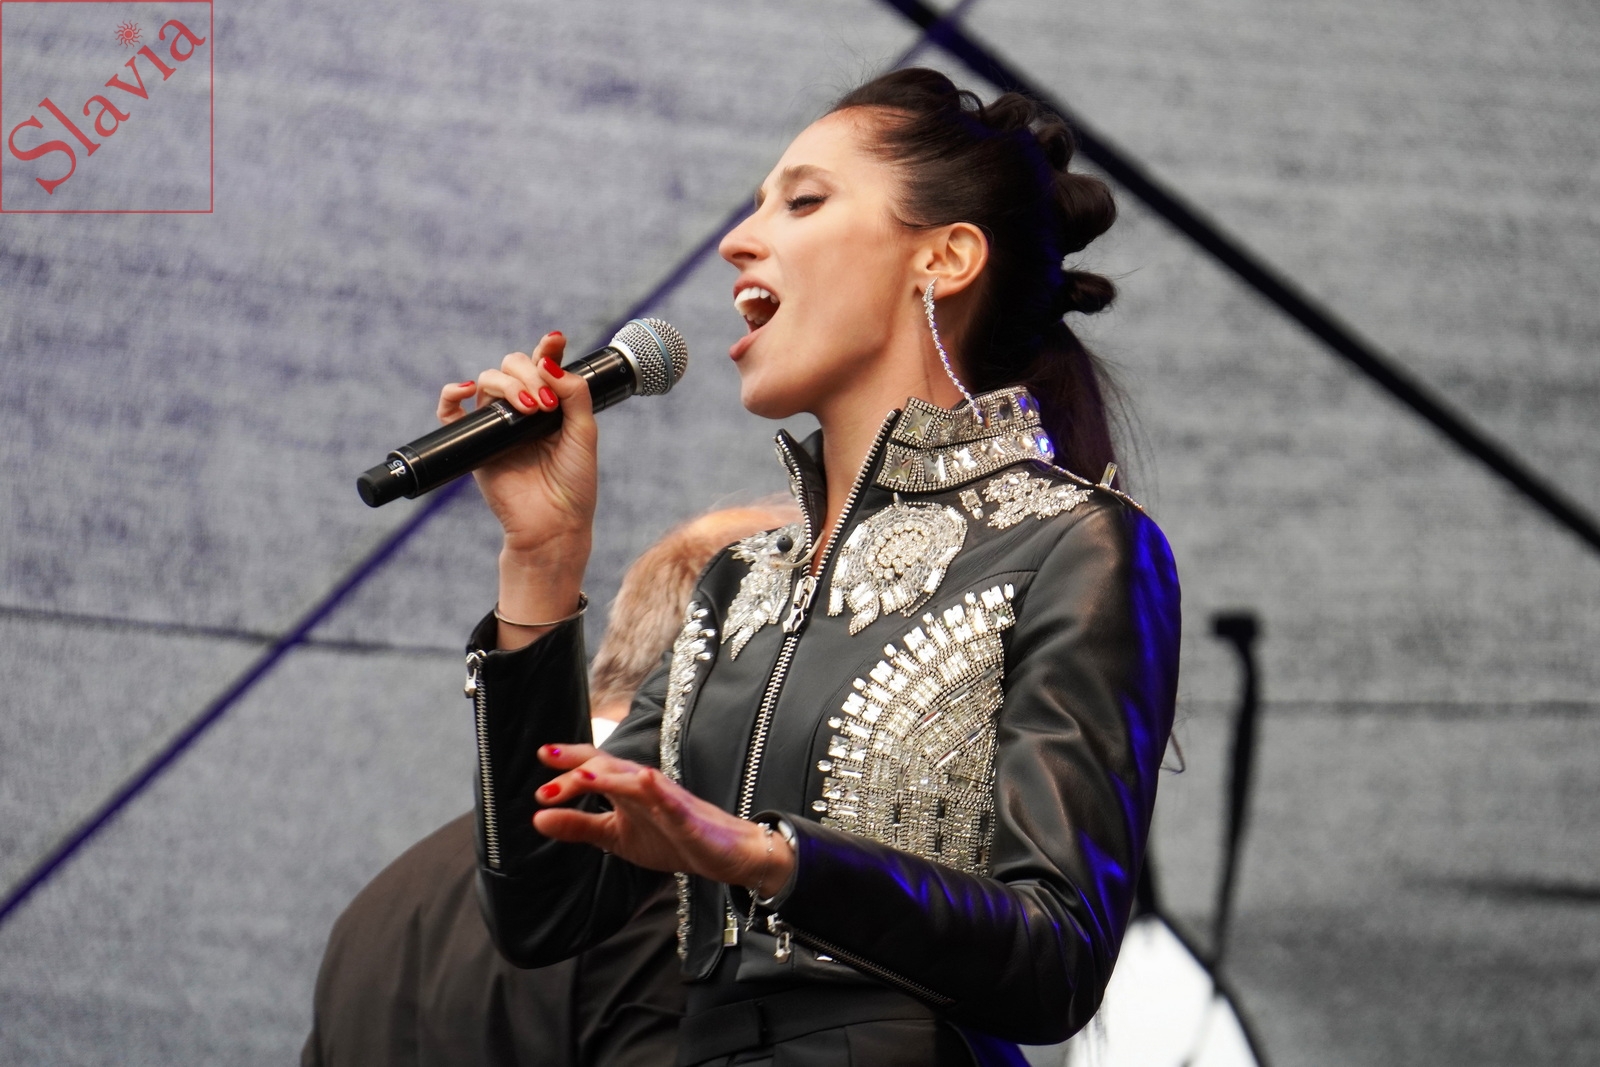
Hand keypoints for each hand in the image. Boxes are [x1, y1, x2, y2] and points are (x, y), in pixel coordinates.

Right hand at [438, 332, 595, 645]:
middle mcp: (522, 409)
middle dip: (528, 374)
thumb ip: (574, 395)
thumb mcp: (584, 434)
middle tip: (545, 403)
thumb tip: (550, 362)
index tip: (555, 341)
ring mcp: (496, 424)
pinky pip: (449, 411)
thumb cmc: (574, 483)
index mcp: (551, 404)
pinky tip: (467, 389)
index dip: (547, 349)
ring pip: (487, 380)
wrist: (553, 524)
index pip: (544, 365)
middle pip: (512, 366)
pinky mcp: (473, 442)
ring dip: (507, 385)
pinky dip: (451, 393)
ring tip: (530, 409)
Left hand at [531, 745, 795, 894]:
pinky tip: (645, 780)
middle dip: (579, 769)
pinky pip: (673, 802)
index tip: (542, 755)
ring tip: (584, 776)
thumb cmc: (672, 839)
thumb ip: (579, 826)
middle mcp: (645, 786)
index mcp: (626, 789)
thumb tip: (537, 818)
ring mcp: (668, 799)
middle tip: (547, 781)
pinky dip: (658, 791)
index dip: (570, 759)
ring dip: (610, 776)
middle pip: (610, 766)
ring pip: (636, 780)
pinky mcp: (688, 818)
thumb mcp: (616, 836)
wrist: (724, 855)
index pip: (595, 765)